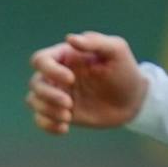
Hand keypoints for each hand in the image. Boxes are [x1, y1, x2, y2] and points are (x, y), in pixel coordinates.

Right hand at [27, 32, 144, 133]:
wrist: (134, 101)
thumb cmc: (125, 71)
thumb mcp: (116, 51)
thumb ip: (95, 42)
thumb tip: (69, 38)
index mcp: (65, 57)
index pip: (41, 59)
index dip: (50, 70)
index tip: (71, 79)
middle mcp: (57, 75)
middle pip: (35, 82)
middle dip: (48, 94)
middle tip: (70, 104)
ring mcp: (58, 95)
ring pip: (33, 100)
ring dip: (46, 110)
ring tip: (68, 116)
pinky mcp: (60, 113)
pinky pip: (41, 119)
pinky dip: (47, 125)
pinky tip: (65, 128)